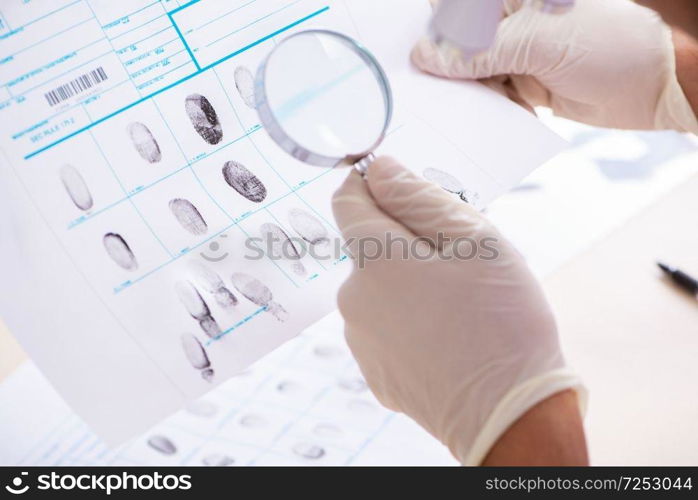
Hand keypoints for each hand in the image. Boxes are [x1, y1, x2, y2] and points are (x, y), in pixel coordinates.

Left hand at [332, 157, 585, 464]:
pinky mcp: (374, 372)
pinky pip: (384, 329)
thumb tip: (378, 170)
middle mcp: (353, 299)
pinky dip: (407, 323)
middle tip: (457, 263)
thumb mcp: (473, 239)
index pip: (348, 200)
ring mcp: (360, 340)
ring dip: (407, 285)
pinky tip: (445, 338)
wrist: (509, 415)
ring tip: (457, 308)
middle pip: (368, 248)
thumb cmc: (502, 321)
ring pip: (378, 290)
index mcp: (374, 259)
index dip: (374, 185)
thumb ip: (417, 197)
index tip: (405, 190)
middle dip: (405, 243)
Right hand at [412, 0, 697, 132]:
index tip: (408, 56)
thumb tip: (426, 56)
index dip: (431, 28)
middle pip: (457, 42)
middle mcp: (511, 22)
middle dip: (441, 66)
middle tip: (419, 90)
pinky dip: (482, 109)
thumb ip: (480, 51)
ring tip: (446, 110)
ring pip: (470, 73)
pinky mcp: (525, 85)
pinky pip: (490, 97)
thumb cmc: (611, 44)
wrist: (656, 84)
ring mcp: (518, 54)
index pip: (454, 7)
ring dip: (460, 92)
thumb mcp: (540, 42)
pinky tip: (476, 119)